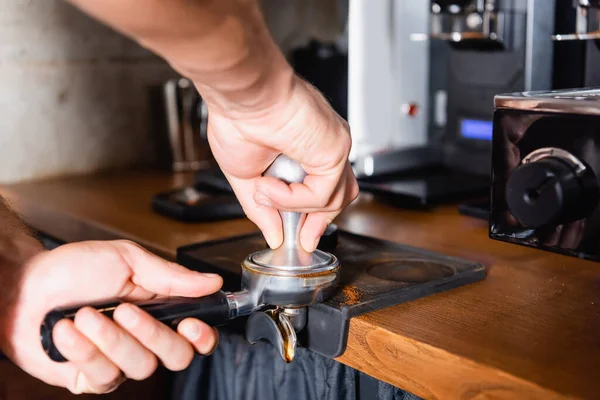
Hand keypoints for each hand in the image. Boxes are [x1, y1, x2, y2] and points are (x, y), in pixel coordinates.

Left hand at [0, 240, 221, 393]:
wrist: (23, 287)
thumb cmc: (72, 269)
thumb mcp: (127, 260)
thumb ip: (172, 276)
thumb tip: (212, 282)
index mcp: (160, 309)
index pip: (197, 336)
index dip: (202, 336)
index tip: (190, 323)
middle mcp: (144, 339)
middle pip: (176, 356)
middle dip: (151, 334)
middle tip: (124, 310)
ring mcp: (119, 361)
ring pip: (140, 367)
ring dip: (110, 339)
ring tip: (85, 315)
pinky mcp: (91, 378)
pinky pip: (103, 377)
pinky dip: (84, 351)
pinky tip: (68, 332)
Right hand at [207, 75, 358, 251]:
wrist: (241, 95)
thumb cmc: (239, 119)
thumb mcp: (246, 176)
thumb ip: (263, 209)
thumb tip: (273, 235)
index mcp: (306, 147)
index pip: (324, 187)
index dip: (315, 215)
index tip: (303, 237)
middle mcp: (325, 146)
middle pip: (340, 194)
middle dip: (320, 221)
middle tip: (304, 239)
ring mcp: (333, 147)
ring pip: (333, 198)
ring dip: (294, 206)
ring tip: (264, 192)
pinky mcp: (336, 149)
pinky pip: (322, 192)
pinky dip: (294, 198)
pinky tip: (271, 185)